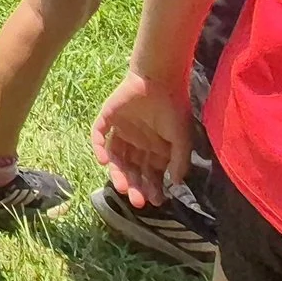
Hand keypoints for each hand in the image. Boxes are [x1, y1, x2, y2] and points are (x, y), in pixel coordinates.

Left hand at [91, 69, 191, 211]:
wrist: (158, 79)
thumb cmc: (174, 108)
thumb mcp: (182, 139)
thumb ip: (179, 161)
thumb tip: (176, 184)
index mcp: (155, 148)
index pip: (151, 174)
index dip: (152, 188)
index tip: (155, 201)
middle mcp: (137, 143)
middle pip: (132, 170)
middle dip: (135, 186)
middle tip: (136, 200)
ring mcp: (121, 131)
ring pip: (116, 158)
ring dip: (117, 173)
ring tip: (121, 186)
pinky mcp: (108, 118)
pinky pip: (99, 136)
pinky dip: (99, 148)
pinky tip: (104, 161)